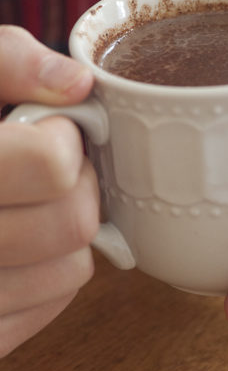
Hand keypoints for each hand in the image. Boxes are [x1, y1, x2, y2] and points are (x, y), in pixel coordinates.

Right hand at [0, 26, 98, 356]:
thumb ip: (6, 62)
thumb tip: (77, 83)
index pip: (49, 165)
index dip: (63, 139)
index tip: (48, 129)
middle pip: (70, 223)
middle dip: (77, 185)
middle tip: (51, 169)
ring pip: (72, 270)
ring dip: (67, 232)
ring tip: (29, 206)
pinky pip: (50, 307)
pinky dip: (50, 274)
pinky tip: (17, 248)